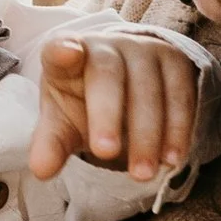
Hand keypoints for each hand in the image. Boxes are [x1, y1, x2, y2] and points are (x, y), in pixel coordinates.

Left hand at [28, 31, 201, 185]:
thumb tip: (41, 171)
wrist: (126, 84)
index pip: (60, 49)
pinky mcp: (175, 62)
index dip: (62, 50)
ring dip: (147, 134)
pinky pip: (180, 95)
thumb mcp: (64, 123)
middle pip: (108, 74)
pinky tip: (171, 159)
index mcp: (68, 56)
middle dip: (107, 115)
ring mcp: (144, 51)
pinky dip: (177, 129)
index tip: (66, 53)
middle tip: (105, 153)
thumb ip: (52, 144)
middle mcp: (107, 46)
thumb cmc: (86, 102)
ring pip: (148, 89)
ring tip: (142, 173)